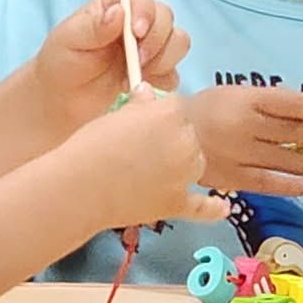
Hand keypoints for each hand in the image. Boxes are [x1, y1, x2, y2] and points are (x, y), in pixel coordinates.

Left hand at [36, 0, 186, 134]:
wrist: (62, 99)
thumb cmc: (62, 63)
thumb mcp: (69, 40)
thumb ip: (94, 26)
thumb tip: (119, 11)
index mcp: (115, 5)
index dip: (145, 11)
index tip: (136, 33)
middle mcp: (137, 21)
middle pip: (166, 17)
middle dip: (156, 41)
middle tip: (136, 63)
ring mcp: (150, 46)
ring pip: (178, 42)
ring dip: (163, 60)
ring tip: (135, 77)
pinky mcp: (158, 71)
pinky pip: (176, 71)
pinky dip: (164, 80)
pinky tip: (140, 87)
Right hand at [67, 88, 229, 230]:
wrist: (81, 187)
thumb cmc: (92, 146)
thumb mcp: (115, 114)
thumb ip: (139, 104)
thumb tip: (148, 94)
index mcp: (172, 114)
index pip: (176, 107)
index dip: (160, 115)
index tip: (144, 122)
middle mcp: (186, 142)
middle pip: (189, 134)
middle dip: (171, 139)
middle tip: (140, 149)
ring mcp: (185, 176)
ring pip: (196, 164)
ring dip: (183, 166)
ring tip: (152, 172)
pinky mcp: (178, 205)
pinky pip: (204, 207)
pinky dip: (213, 208)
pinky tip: (221, 207)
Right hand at [187, 86, 302, 195]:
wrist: (167, 135)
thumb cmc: (206, 110)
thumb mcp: (235, 94)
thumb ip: (266, 103)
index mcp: (246, 99)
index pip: (290, 103)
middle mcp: (245, 125)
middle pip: (292, 132)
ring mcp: (238, 153)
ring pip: (282, 159)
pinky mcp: (231, 177)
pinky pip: (265, 183)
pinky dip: (287, 185)